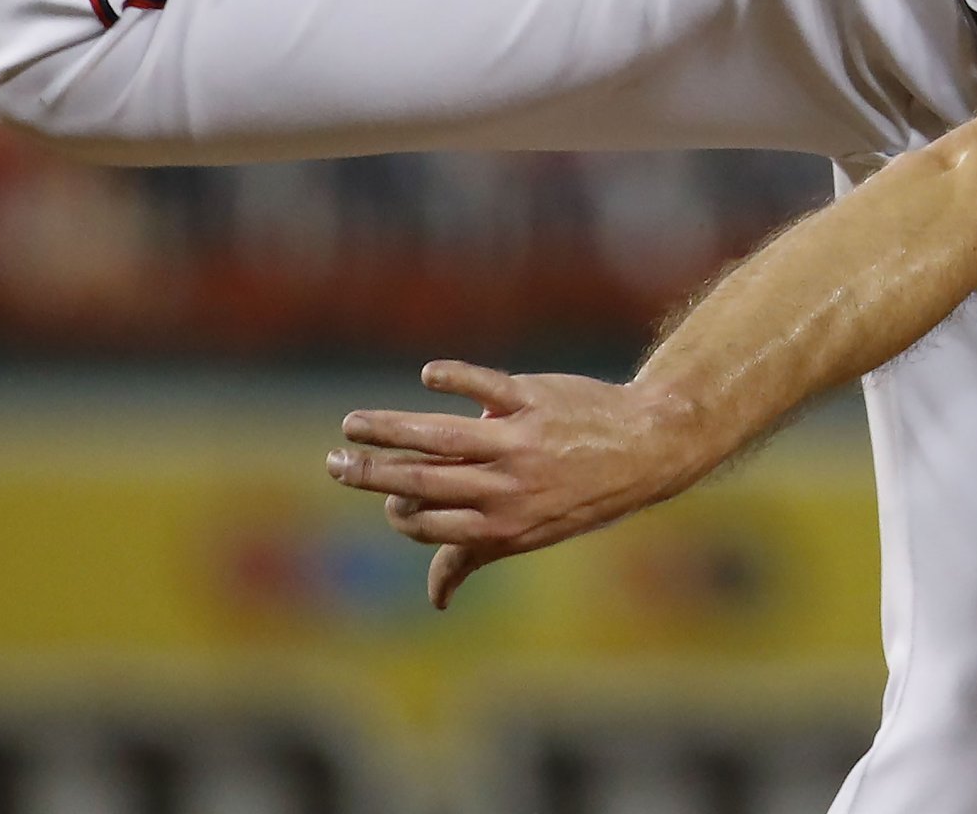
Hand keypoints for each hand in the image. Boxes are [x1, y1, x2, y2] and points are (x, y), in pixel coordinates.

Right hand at [327, 360, 713, 609]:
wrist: (645, 447)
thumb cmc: (576, 495)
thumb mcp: (527, 534)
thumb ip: (472, 557)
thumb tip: (436, 600)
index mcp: (501, 525)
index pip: (429, 523)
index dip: (399, 513)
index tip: (383, 498)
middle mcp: (505, 486)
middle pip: (423, 481)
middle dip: (371, 474)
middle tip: (331, 462)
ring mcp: (518, 441)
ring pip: (441, 436)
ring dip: (390, 429)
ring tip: (352, 424)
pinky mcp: (532, 398)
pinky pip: (487, 387)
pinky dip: (455, 379)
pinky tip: (427, 376)